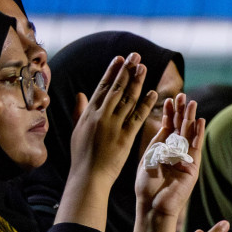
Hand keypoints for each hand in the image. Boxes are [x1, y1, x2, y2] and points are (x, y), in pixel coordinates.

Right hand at [71, 53, 155, 184]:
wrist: (88, 176)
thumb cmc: (82, 156)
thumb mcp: (78, 130)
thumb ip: (80, 111)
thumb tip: (80, 94)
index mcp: (89, 113)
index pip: (102, 87)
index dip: (112, 71)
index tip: (120, 58)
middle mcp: (101, 116)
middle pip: (115, 88)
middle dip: (126, 70)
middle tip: (135, 55)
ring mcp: (113, 126)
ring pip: (127, 99)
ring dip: (137, 81)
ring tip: (144, 67)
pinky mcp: (125, 138)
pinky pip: (137, 118)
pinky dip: (146, 105)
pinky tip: (153, 93)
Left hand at [135, 94, 203, 226]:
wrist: (152, 205)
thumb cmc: (147, 185)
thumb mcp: (150, 157)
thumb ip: (158, 141)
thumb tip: (165, 123)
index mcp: (164, 149)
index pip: (169, 126)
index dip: (169, 113)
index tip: (168, 99)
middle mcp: (177, 153)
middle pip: (181, 128)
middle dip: (181, 111)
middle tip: (182, 95)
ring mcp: (186, 160)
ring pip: (189, 135)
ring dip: (190, 118)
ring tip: (191, 102)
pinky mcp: (193, 168)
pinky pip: (196, 148)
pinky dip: (198, 134)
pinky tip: (199, 121)